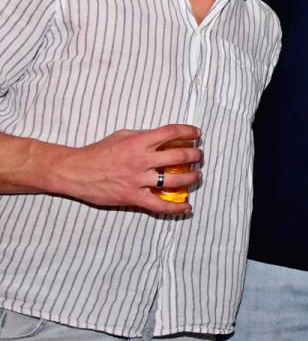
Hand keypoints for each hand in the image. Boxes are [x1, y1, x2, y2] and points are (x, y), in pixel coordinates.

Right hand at [51, 124, 200, 215]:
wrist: (75, 172)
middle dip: (195, 155)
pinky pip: (159, 205)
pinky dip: (176, 208)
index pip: (171, 132)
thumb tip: (165, 137)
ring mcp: (138, 180)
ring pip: (175, 180)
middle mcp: (141, 160)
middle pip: (179, 156)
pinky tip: (187, 207)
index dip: (188, 132)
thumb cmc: (98, 152)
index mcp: (138, 142)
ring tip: (197, 176)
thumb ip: (144, 136)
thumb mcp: (122, 136)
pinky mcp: (133, 197)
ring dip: (191, 178)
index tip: (197, 134)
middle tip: (199, 156)